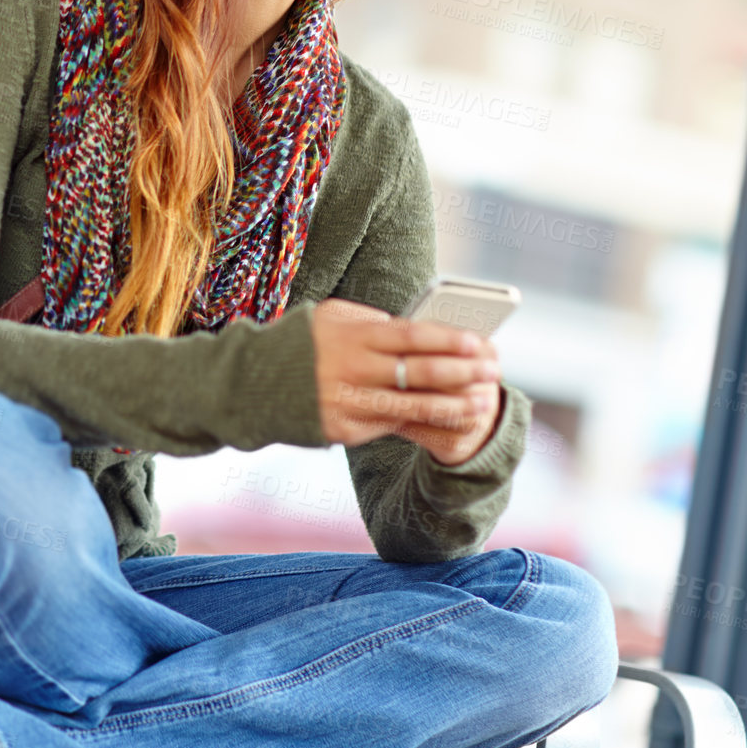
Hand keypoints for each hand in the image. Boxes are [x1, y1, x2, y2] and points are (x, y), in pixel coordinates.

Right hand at [311, 298, 502, 465]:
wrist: (253, 385)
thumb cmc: (303, 343)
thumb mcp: (330, 318)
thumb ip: (371, 321)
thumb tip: (417, 329)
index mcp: (351, 336)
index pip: (411, 336)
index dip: (448, 340)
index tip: (479, 342)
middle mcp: (351, 370)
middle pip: (419, 371)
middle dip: (462, 371)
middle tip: (493, 370)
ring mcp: (348, 402)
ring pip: (413, 406)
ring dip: (454, 404)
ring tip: (483, 401)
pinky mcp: (344, 429)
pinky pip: (393, 426)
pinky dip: (425, 423)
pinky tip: (450, 419)